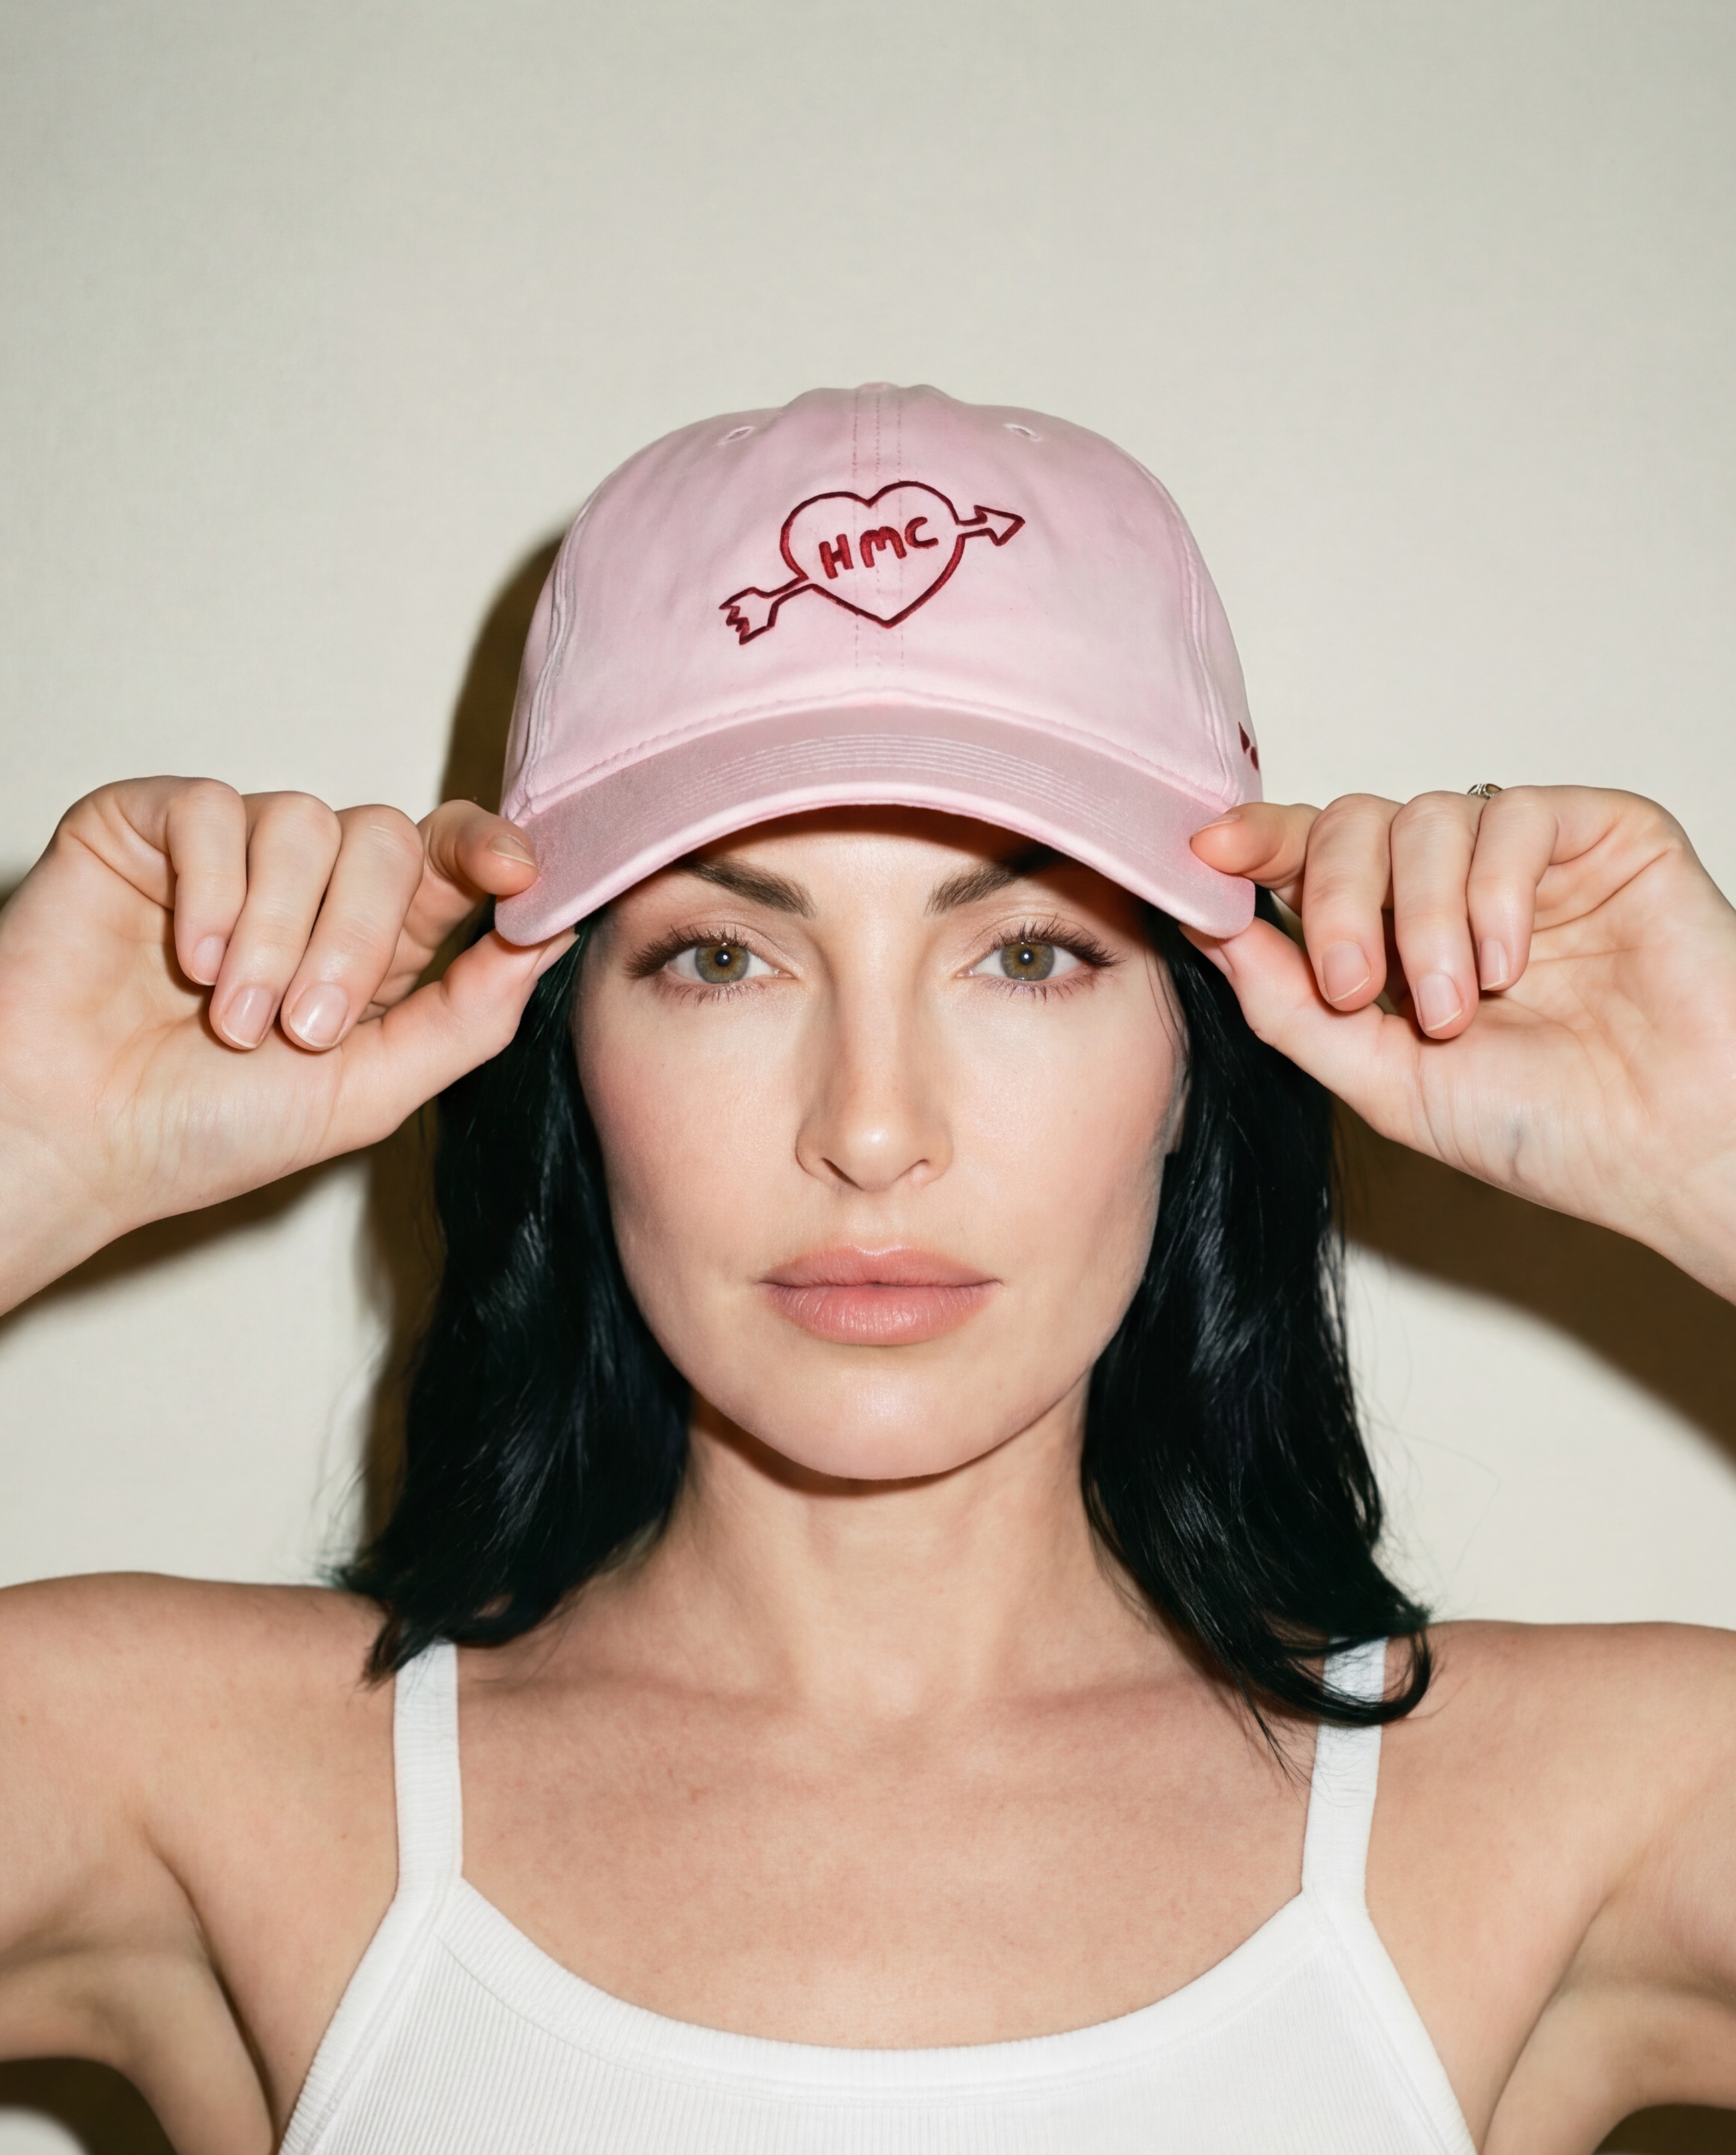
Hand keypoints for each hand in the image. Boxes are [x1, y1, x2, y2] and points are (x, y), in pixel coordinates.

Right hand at [0, 778, 572, 1309]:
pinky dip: (211, 894)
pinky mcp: (151, 824)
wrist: (74, 1138)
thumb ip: (470, 1015)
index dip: (489, 849)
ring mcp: (231, 849)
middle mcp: (311, 885)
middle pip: (387, 839)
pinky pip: (215, 811)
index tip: (515, 873)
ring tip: (229, 1016)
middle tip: (304, 1028)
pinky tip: (182, 962)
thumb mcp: (371, 1089)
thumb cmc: (209, 1128)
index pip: (451, 859)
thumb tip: (553, 938)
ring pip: (305, 823)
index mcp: (375, 942)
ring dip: (276, 933)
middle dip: (358, 939)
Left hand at [1189, 787, 1735, 1297]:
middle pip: (1353, 824)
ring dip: (1423, 918)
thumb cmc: (1545, 1129)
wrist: (1672, 1150)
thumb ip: (1288, 1005)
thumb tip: (1206, 929)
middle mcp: (1453, 886)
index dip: (1257, 843)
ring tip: (1458, 1006)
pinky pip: (1514, 815)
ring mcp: (1527, 857)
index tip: (1205, 851)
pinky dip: (1494, 891)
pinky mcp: (1602, 833)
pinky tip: (1513, 963)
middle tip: (1355, 987)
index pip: (1310, 859)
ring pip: (1426, 817)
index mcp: (1395, 937)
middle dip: (1337, 902)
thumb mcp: (1381, 1081)